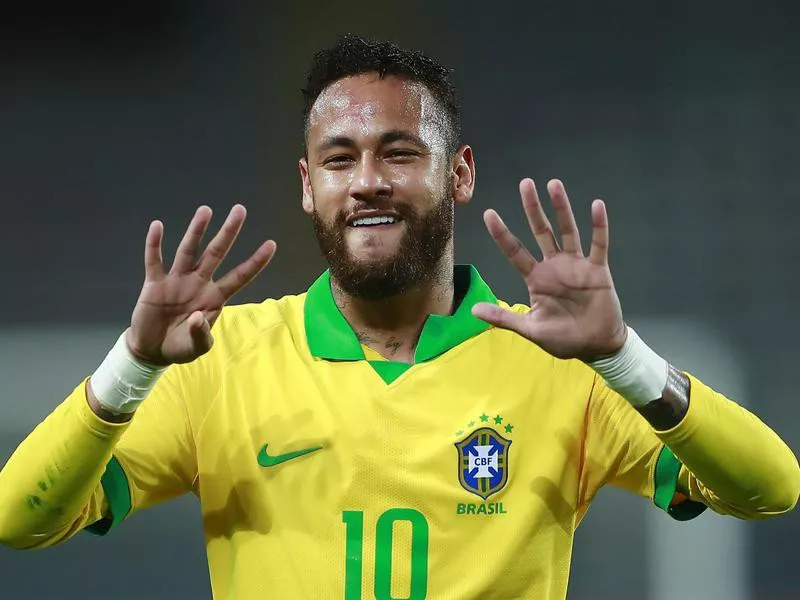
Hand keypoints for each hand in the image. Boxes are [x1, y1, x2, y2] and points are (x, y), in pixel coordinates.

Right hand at [127, 204, 275, 364]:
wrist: (153, 350)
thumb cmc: (181, 346)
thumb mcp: (197, 347)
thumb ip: (201, 334)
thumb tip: (198, 317)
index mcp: (215, 297)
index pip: (240, 276)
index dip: (255, 262)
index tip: (272, 244)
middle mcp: (199, 283)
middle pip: (216, 253)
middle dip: (228, 232)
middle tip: (240, 209)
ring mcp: (177, 280)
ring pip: (188, 251)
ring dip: (196, 231)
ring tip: (206, 210)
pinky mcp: (154, 283)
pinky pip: (154, 260)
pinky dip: (154, 244)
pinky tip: (157, 227)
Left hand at [472, 178, 625, 360]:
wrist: (596, 346)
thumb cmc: (563, 338)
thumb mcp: (530, 329)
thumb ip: (504, 318)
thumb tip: (472, 311)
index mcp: (536, 279)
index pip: (515, 251)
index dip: (502, 234)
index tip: (489, 214)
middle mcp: (554, 266)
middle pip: (540, 231)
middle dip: (532, 208)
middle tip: (525, 184)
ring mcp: (576, 265)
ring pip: (567, 230)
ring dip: (561, 208)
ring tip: (554, 184)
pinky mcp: (597, 270)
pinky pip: (598, 244)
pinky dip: (598, 226)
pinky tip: (597, 206)